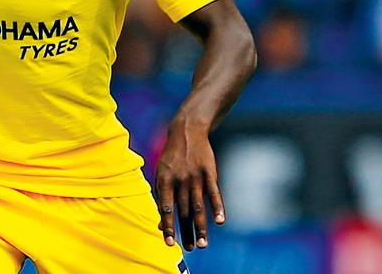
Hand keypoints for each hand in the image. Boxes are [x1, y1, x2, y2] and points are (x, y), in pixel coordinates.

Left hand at [156, 121, 224, 250]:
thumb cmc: (172, 159)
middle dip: (186, 231)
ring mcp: (195, 176)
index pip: (165, 207)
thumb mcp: (162, 174)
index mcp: (165, 180)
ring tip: (203, 244)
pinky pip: (214, 193)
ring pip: (198, 206)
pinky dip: (217, 207)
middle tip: (190, 249)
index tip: (170, 242)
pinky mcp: (209, 173)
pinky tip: (220, 221)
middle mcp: (179, 180)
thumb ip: (163, 198)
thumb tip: (161, 225)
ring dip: (201, 227)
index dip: (168, 225)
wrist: (187, 132)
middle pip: (183, 211)